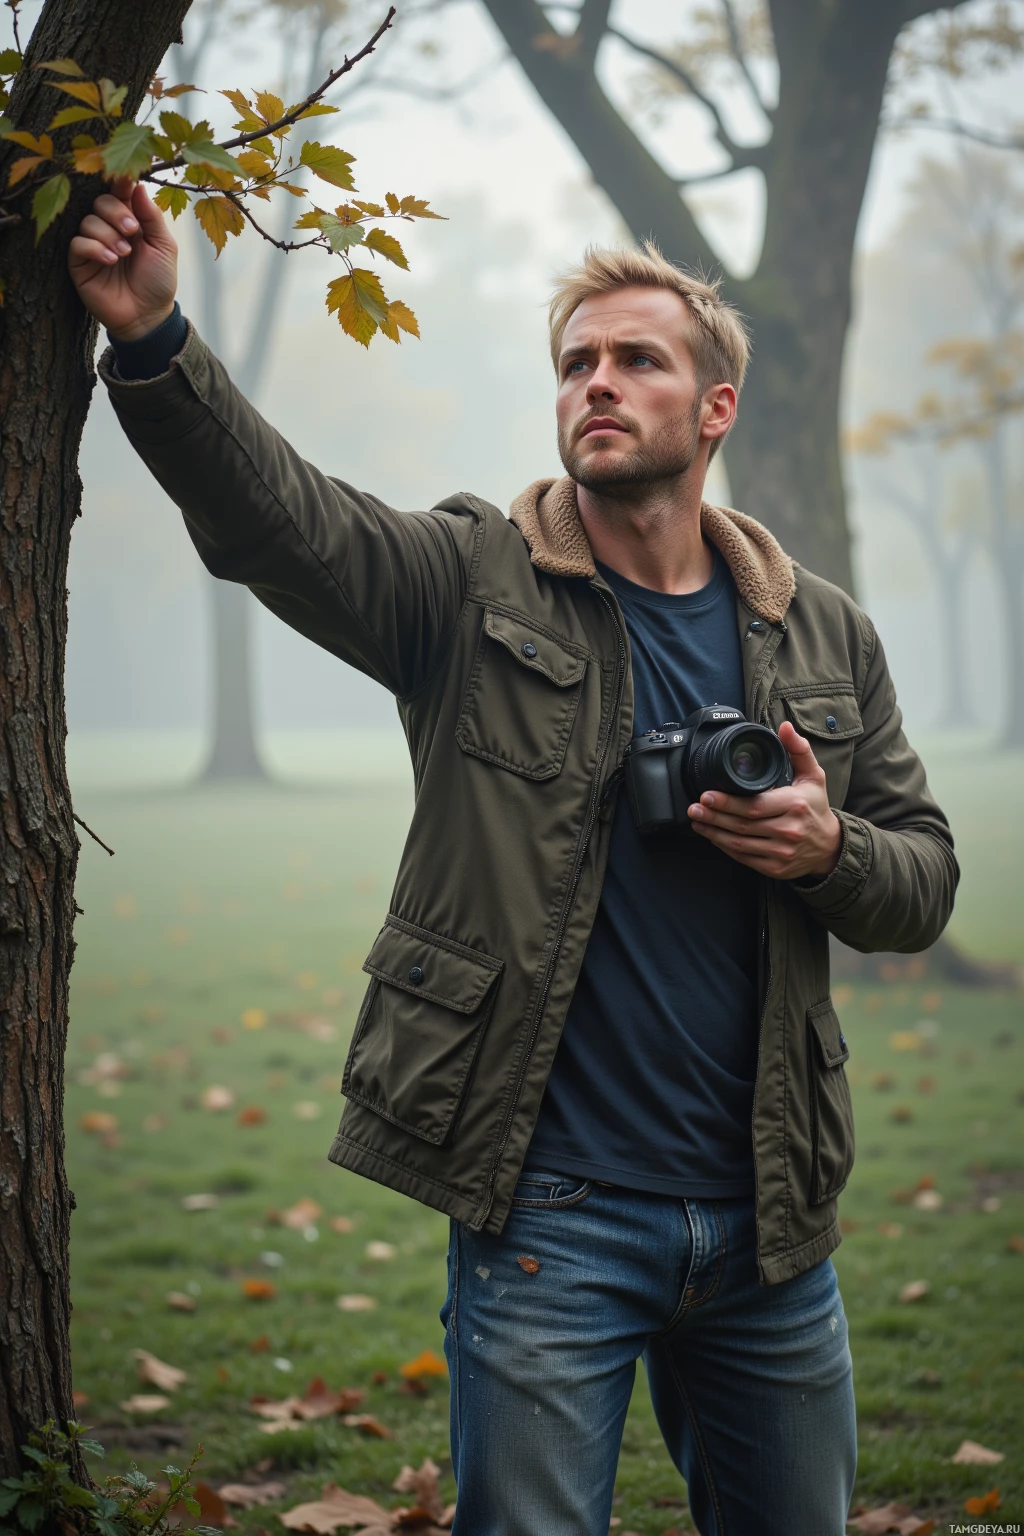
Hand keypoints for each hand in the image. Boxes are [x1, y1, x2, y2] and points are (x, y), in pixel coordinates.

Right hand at [68, 177, 177, 340]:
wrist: (147, 316)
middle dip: (116, 213)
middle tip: (132, 231)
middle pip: (100, 201)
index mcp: (130, 220)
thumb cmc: (158, 281)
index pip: (119, 193)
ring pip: (88, 221)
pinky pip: (77, 243)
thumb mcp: (164, 246)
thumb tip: (137, 185)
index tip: (125, 178)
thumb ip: (152, 216)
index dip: (120, 183)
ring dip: (108, 235)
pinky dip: (94, 248)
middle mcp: (108, 228)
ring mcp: (92, 244)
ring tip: (124, 254)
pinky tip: (110, 260)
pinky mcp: (78, 262)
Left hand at [687, 720, 841, 879]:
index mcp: (795, 806)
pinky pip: (744, 858)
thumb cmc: (816, 807)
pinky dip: (725, 847)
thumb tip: (785, 727)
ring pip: (739, 844)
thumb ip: (798, 750)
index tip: (706, 795)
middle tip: (694, 808)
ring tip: (697, 820)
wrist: (829, 847)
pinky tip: (713, 836)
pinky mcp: (775, 868)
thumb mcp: (814, 775)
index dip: (727, 802)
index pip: (755, 806)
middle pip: (742, 825)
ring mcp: (781, 852)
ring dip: (714, 832)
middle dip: (714, 816)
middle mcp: (788, 831)